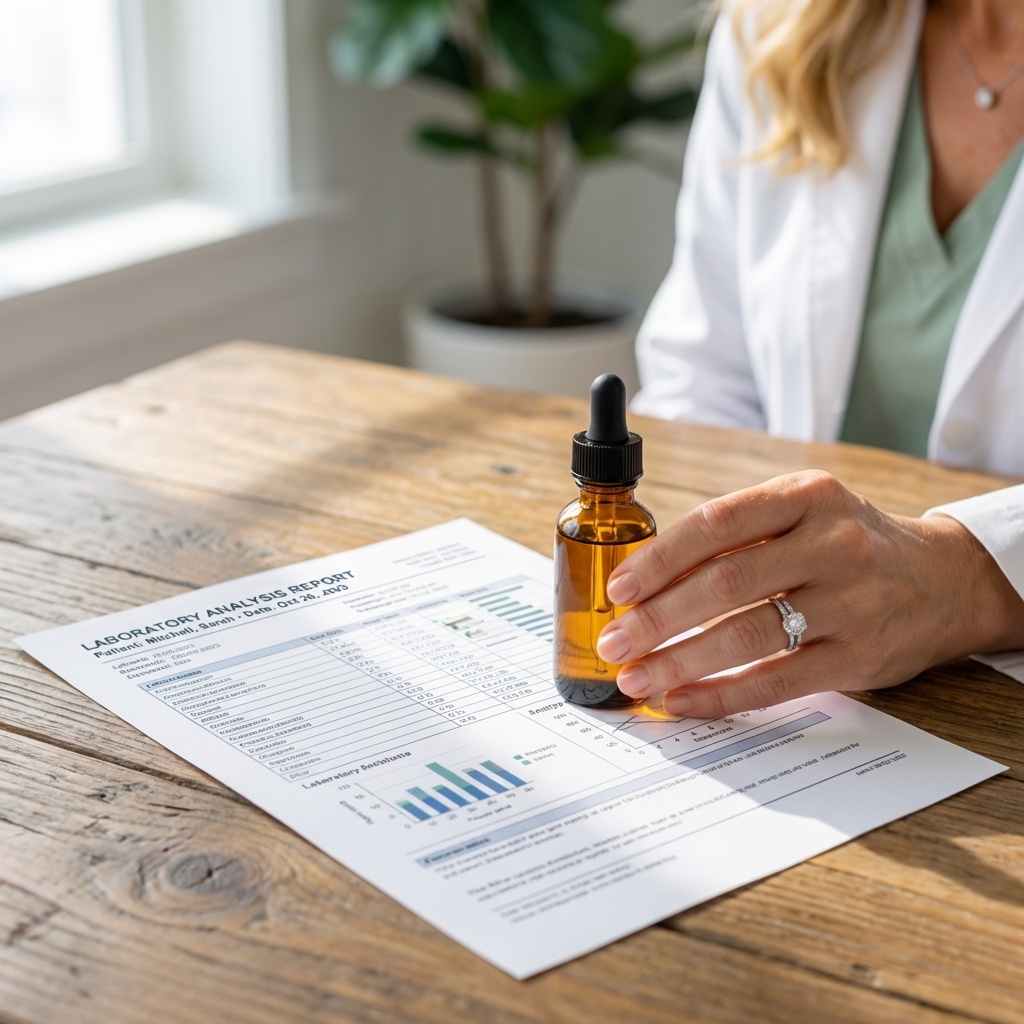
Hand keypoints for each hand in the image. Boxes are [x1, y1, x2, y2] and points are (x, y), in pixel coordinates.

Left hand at [595, 471, 1023, 716]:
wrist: (945, 580)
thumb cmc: (850, 544)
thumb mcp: (804, 513)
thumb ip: (739, 536)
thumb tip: (649, 583)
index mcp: (807, 496)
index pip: (718, 522)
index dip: (662, 558)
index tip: (620, 587)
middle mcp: (833, 543)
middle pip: (726, 582)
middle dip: (659, 618)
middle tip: (616, 641)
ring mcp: (851, 602)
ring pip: (748, 634)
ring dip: (681, 661)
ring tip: (637, 676)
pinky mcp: (860, 657)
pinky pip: (778, 681)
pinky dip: (723, 694)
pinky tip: (684, 700)